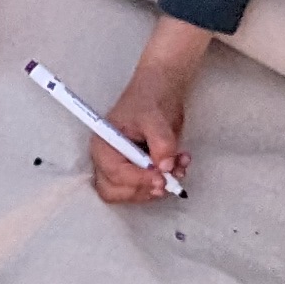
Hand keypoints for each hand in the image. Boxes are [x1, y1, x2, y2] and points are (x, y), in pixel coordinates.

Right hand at [95, 21, 205, 205]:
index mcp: (103, 144)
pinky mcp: (138, 171)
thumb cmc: (149, 98)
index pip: (114, 172)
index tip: (161, 178)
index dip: (138, 179)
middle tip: (165, 182)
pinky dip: (166, 182)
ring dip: (158, 187)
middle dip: (142, 190)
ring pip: (133, 193)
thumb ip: (161, 142)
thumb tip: (165, 167)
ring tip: (179, 166)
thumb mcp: (155, 117)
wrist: (160, 90)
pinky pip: (148, 187)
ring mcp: (123, 167)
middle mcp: (108, 160)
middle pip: (116, 191)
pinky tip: (180, 164)